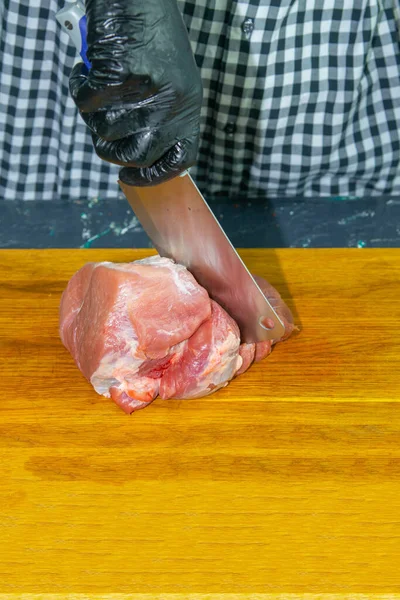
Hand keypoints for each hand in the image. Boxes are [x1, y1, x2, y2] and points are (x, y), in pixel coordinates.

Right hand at [69, 0, 202, 185]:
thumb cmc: (153, 33)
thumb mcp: (172, 80)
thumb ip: (162, 116)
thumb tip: (136, 154)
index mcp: (189, 107)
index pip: (179, 160)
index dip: (153, 176)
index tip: (130, 177)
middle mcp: (172, 105)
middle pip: (135, 156)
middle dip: (111, 150)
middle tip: (102, 128)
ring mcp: (146, 91)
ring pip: (106, 131)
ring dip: (94, 114)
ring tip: (97, 88)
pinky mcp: (119, 76)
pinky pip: (87, 103)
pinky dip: (80, 87)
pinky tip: (85, 71)